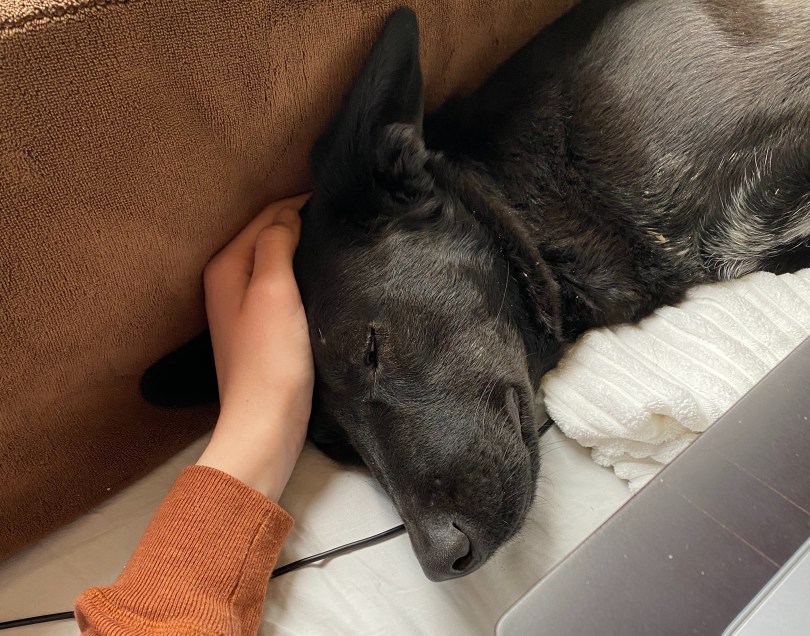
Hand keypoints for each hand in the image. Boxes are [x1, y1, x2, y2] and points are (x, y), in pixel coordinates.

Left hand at [196, 194, 312, 500]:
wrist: (267, 422)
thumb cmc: (270, 355)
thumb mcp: (274, 289)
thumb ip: (277, 244)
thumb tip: (288, 214)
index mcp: (226, 266)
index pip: (264, 216)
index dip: (297, 203)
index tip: (334, 198)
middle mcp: (228, 282)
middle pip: (266, 236)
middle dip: (297, 222)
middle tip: (338, 216)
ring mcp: (242, 307)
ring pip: (275, 261)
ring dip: (299, 249)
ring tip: (333, 240)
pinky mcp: (261, 329)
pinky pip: (281, 286)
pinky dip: (299, 274)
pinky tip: (320, 277)